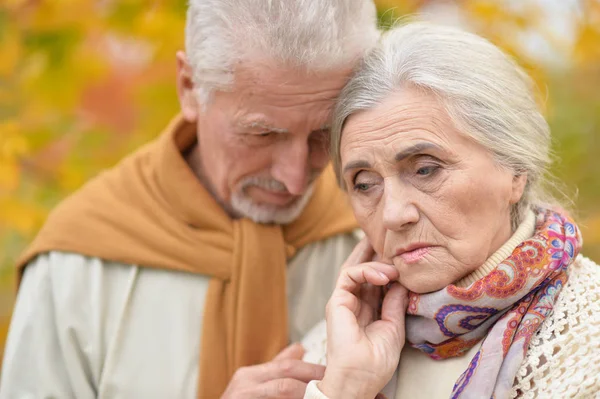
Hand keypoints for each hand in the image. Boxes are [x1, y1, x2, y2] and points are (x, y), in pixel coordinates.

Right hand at [221, 343, 324, 397]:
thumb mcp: (254, 385)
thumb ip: (276, 368)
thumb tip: (300, 348)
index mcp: (249, 375)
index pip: (287, 366)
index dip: (312, 369)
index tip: (332, 373)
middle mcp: (245, 384)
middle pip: (287, 376)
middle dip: (312, 379)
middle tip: (333, 385)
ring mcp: (242, 397)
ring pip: (283, 389)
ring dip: (304, 393)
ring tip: (322, 394)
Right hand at [319, 238, 408, 398]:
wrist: (359, 378)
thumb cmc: (375, 362)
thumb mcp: (394, 327)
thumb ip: (395, 303)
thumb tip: (402, 283)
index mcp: (368, 310)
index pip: (376, 281)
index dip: (387, 266)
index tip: (402, 255)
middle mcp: (354, 303)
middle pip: (363, 269)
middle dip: (374, 252)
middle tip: (386, 237)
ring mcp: (344, 301)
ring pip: (355, 267)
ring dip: (374, 259)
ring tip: (392, 258)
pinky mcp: (336, 301)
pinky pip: (348, 274)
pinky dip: (366, 269)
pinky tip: (384, 274)